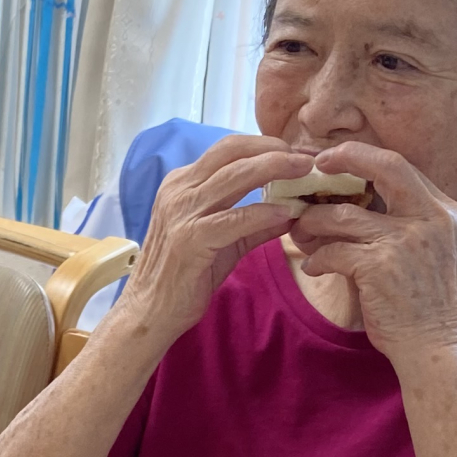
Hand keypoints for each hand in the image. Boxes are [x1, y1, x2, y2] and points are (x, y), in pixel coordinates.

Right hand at [115, 135, 308, 348]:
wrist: (150, 311)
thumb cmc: (185, 276)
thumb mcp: (222, 242)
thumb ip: (253, 225)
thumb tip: (291, 211)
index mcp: (182, 183)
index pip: (228, 149)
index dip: (265, 145)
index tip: (297, 154)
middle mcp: (179, 190)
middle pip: (232, 152)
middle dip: (274, 149)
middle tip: (307, 158)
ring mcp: (182, 213)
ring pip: (235, 176)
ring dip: (275, 169)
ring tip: (304, 174)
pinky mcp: (190, 239)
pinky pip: (235, 218)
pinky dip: (264, 213)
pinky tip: (287, 214)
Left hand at [285, 141, 456, 366]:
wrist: (434, 347)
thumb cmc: (425, 303)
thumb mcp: (429, 251)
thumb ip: (405, 220)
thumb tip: (354, 198)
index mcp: (445, 211)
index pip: (401, 165)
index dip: (363, 156)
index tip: (334, 157)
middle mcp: (432, 219)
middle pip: (384, 167)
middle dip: (344, 159)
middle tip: (313, 167)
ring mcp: (406, 241)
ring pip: (344, 214)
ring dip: (314, 223)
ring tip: (301, 233)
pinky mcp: (380, 267)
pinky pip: (333, 250)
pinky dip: (317, 258)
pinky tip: (313, 266)